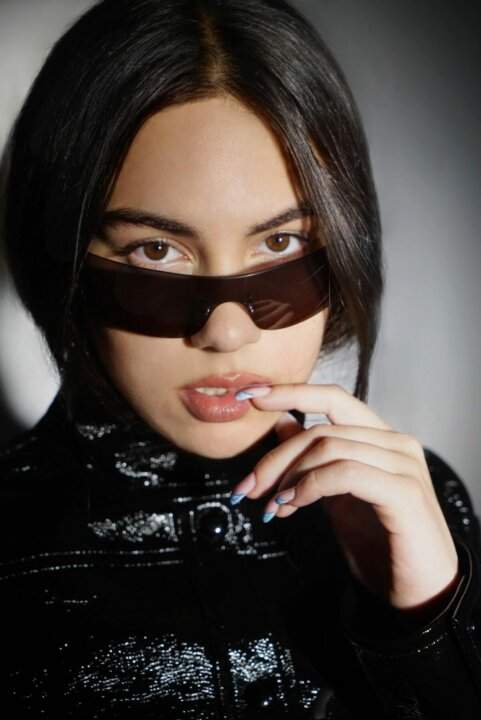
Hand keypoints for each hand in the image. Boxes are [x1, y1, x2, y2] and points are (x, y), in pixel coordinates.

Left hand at [230, 382, 459, 609]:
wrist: (418, 594)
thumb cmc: (380, 544)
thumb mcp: (335, 495)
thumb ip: (313, 457)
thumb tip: (281, 421)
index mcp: (381, 438)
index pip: (332, 398)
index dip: (289, 393)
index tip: (249, 396)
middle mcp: (396, 442)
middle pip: (321, 428)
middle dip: (275, 457)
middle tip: (247, 488)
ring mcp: (403, 464)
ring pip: (329, 446)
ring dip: (289, 476)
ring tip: (272, 506)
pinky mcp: (405, 492)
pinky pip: (345, 473)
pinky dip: (311, 485)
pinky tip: (292, 504)